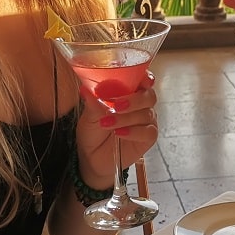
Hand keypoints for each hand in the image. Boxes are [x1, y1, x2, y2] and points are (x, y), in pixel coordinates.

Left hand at [73, 71, 157, 187]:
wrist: (92, 157)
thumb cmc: (93, 131)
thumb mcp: (89, 115)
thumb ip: (92, 102)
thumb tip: (85, 89)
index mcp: (129, 92)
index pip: (143, 79)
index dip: (145, 77)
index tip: (141, 79)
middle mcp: (141, 104)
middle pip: (149, 96)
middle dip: (134, 100)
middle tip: (116, 106)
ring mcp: (146, 121)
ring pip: (146, 114)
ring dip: (125, 118)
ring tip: (106, 124)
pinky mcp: (148, 137)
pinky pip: (148, 131)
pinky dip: (133, 132)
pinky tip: (119, 133)